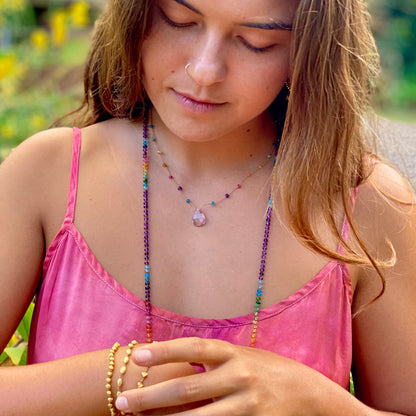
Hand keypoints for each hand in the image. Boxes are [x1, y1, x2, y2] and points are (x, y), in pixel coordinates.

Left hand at [115, 337, 331, 414]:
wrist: (310, 394)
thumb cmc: (270, 371)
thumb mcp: (244, 356)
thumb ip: (214, 359)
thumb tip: (177, 362)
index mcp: (233, 353)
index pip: (193, 347)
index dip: (164, 350)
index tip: (137, 355)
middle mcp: (238, 376)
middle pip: (186, 387)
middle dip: (150, 396)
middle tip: (121, 401)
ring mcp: (246, 405)